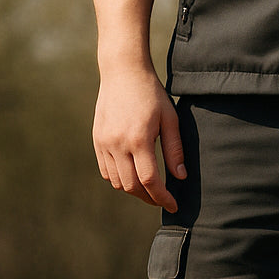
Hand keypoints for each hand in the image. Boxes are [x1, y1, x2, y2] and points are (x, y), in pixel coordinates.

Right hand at [92, 65, 184, 211]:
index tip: (173, 205)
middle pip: (132, 186)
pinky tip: (132, 177)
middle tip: (163, 200)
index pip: (150, 181)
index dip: (162, 198)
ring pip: (117, 182)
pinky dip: (119, 180)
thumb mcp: (170, 120)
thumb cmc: (152, 94)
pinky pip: (106, 170)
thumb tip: (180, 177)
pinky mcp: (97, 140)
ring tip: (150, 190)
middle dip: (149, 198)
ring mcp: (104, 142)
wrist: (122, 72)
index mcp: (139, 140)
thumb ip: (175, 150)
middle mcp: (118, 144)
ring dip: (134, 191)